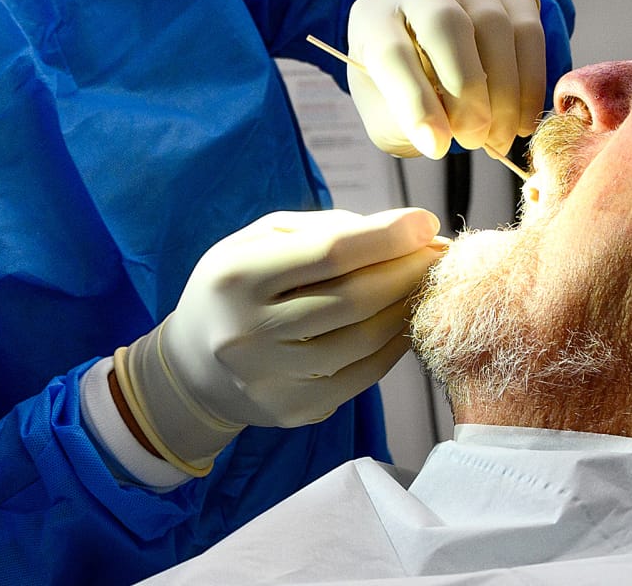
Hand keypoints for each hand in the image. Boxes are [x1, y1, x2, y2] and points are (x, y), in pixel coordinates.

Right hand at [115, 208, 443, 473]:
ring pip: (364, 341)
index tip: (425, 221)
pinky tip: (401, 322)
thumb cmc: (239, 287)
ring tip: (421, 285)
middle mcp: (247, 332)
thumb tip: (407, 232)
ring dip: (406, 308)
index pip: (329, 252)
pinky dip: (393, 346)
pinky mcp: (294, 410)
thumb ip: (327, 229)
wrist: (194, 365)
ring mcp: (270, 378)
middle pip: (353, 299)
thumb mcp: (260, 241)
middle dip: (407, 271)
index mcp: (236, 276)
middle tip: (437, 254)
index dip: (387, 237)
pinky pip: (363, 376)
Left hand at [346, 0, 549, 156]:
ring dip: (505, 90)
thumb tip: (439, 140)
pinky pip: (528, 28)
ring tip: (500, 137)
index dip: (415, 102)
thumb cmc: (405, 86)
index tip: (436, 147)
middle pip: (447, 23)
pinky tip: (523, 116)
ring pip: (495, 24)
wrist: (433, 48)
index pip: (391, 53)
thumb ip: (405, 125)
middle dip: (467, 88)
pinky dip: (532, 78)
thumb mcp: (386, 113)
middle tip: (476, 139)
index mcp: (371, 17)